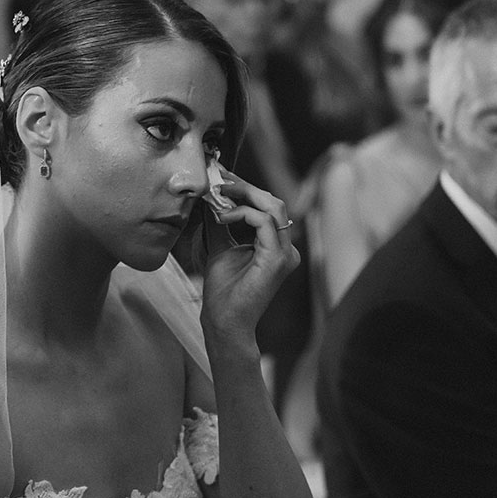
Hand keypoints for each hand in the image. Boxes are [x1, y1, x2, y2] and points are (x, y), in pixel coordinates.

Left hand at [199, 167, 299, 344]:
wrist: (224, 321)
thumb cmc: (223, 291)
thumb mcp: (220, 246)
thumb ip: (220, 222)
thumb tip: (210, 196)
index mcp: (277, 246)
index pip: (268, 206)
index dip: (246, 187)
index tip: (222, 176)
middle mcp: (287, 249)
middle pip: (273, 202)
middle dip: (245, 186)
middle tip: (219, 179)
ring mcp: (286, 255)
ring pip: (273, 207)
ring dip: (244, 195)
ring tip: (220, 195)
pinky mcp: (278, 260)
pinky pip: (265, 223)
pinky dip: (242, 213)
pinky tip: (223, 216)